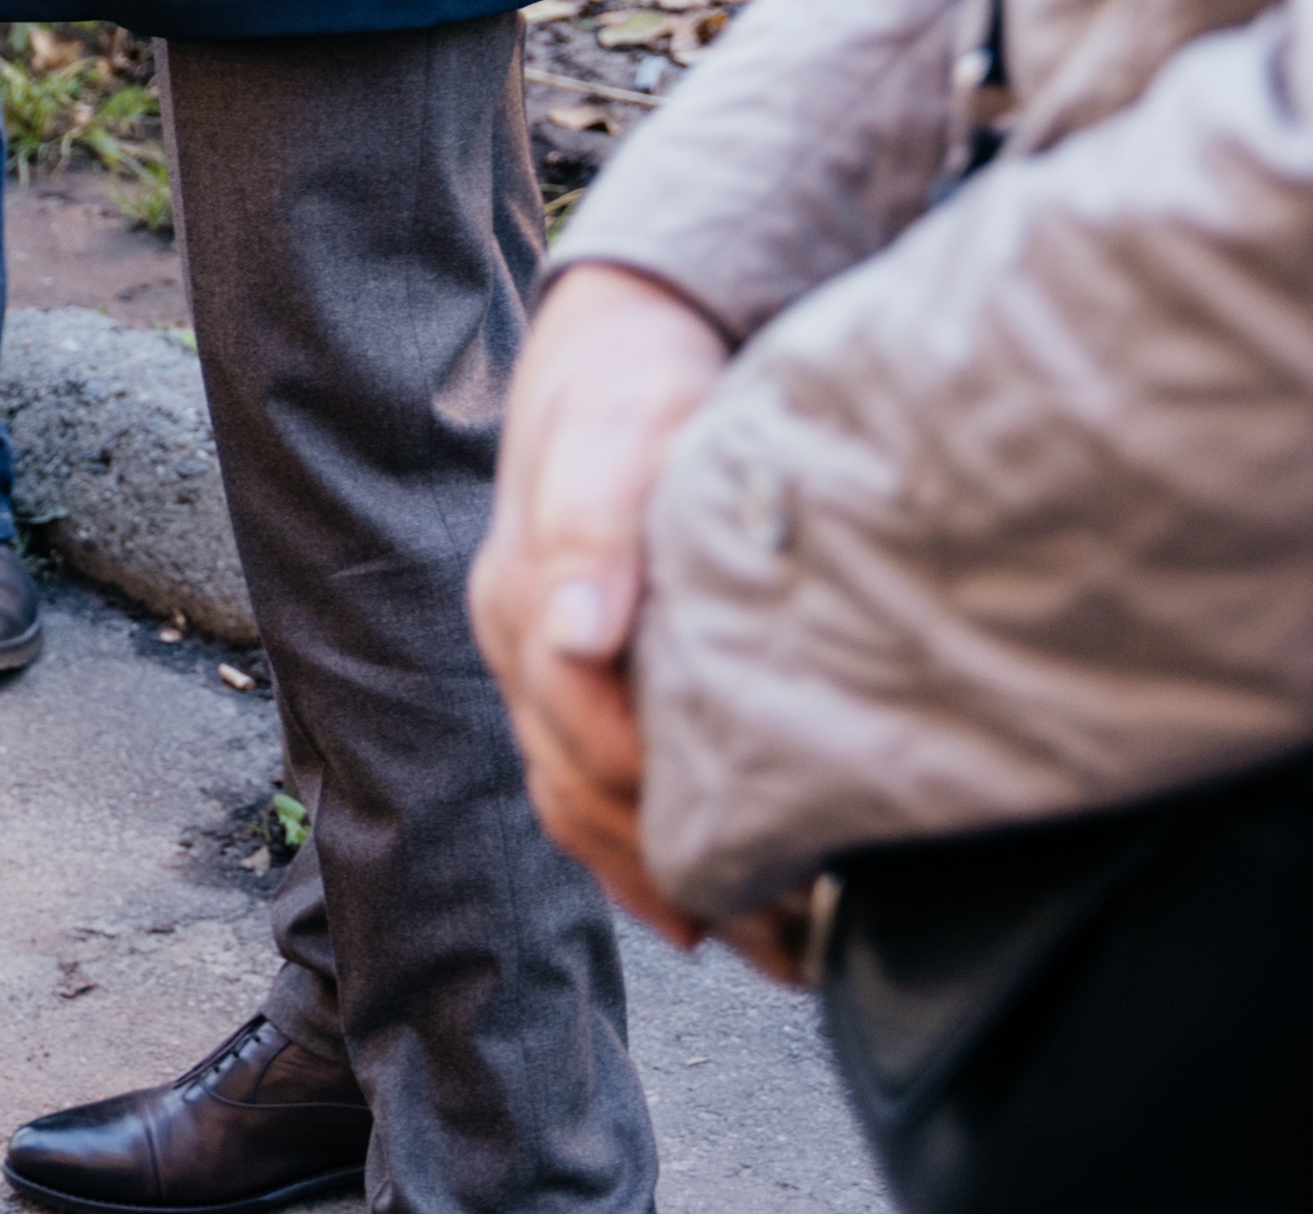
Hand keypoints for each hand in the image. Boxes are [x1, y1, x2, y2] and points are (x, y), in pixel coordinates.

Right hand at [470, 262, 732, 946]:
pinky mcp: (567, 687)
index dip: (661, 790)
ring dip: (663, 883)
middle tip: (791, 929)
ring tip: (769, 949)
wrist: (612, 363)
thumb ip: (594, 529)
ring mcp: (537, 673)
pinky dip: (636, 864)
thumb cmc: (632, 394)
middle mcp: (521, 648)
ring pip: (580, 809)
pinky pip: (581, 797)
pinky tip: (699, 918)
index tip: (758, 841)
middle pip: (581, 790)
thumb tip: (579, 634)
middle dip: (676, 865)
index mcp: (523, 597)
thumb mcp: (618, 434)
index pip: (582, 727)